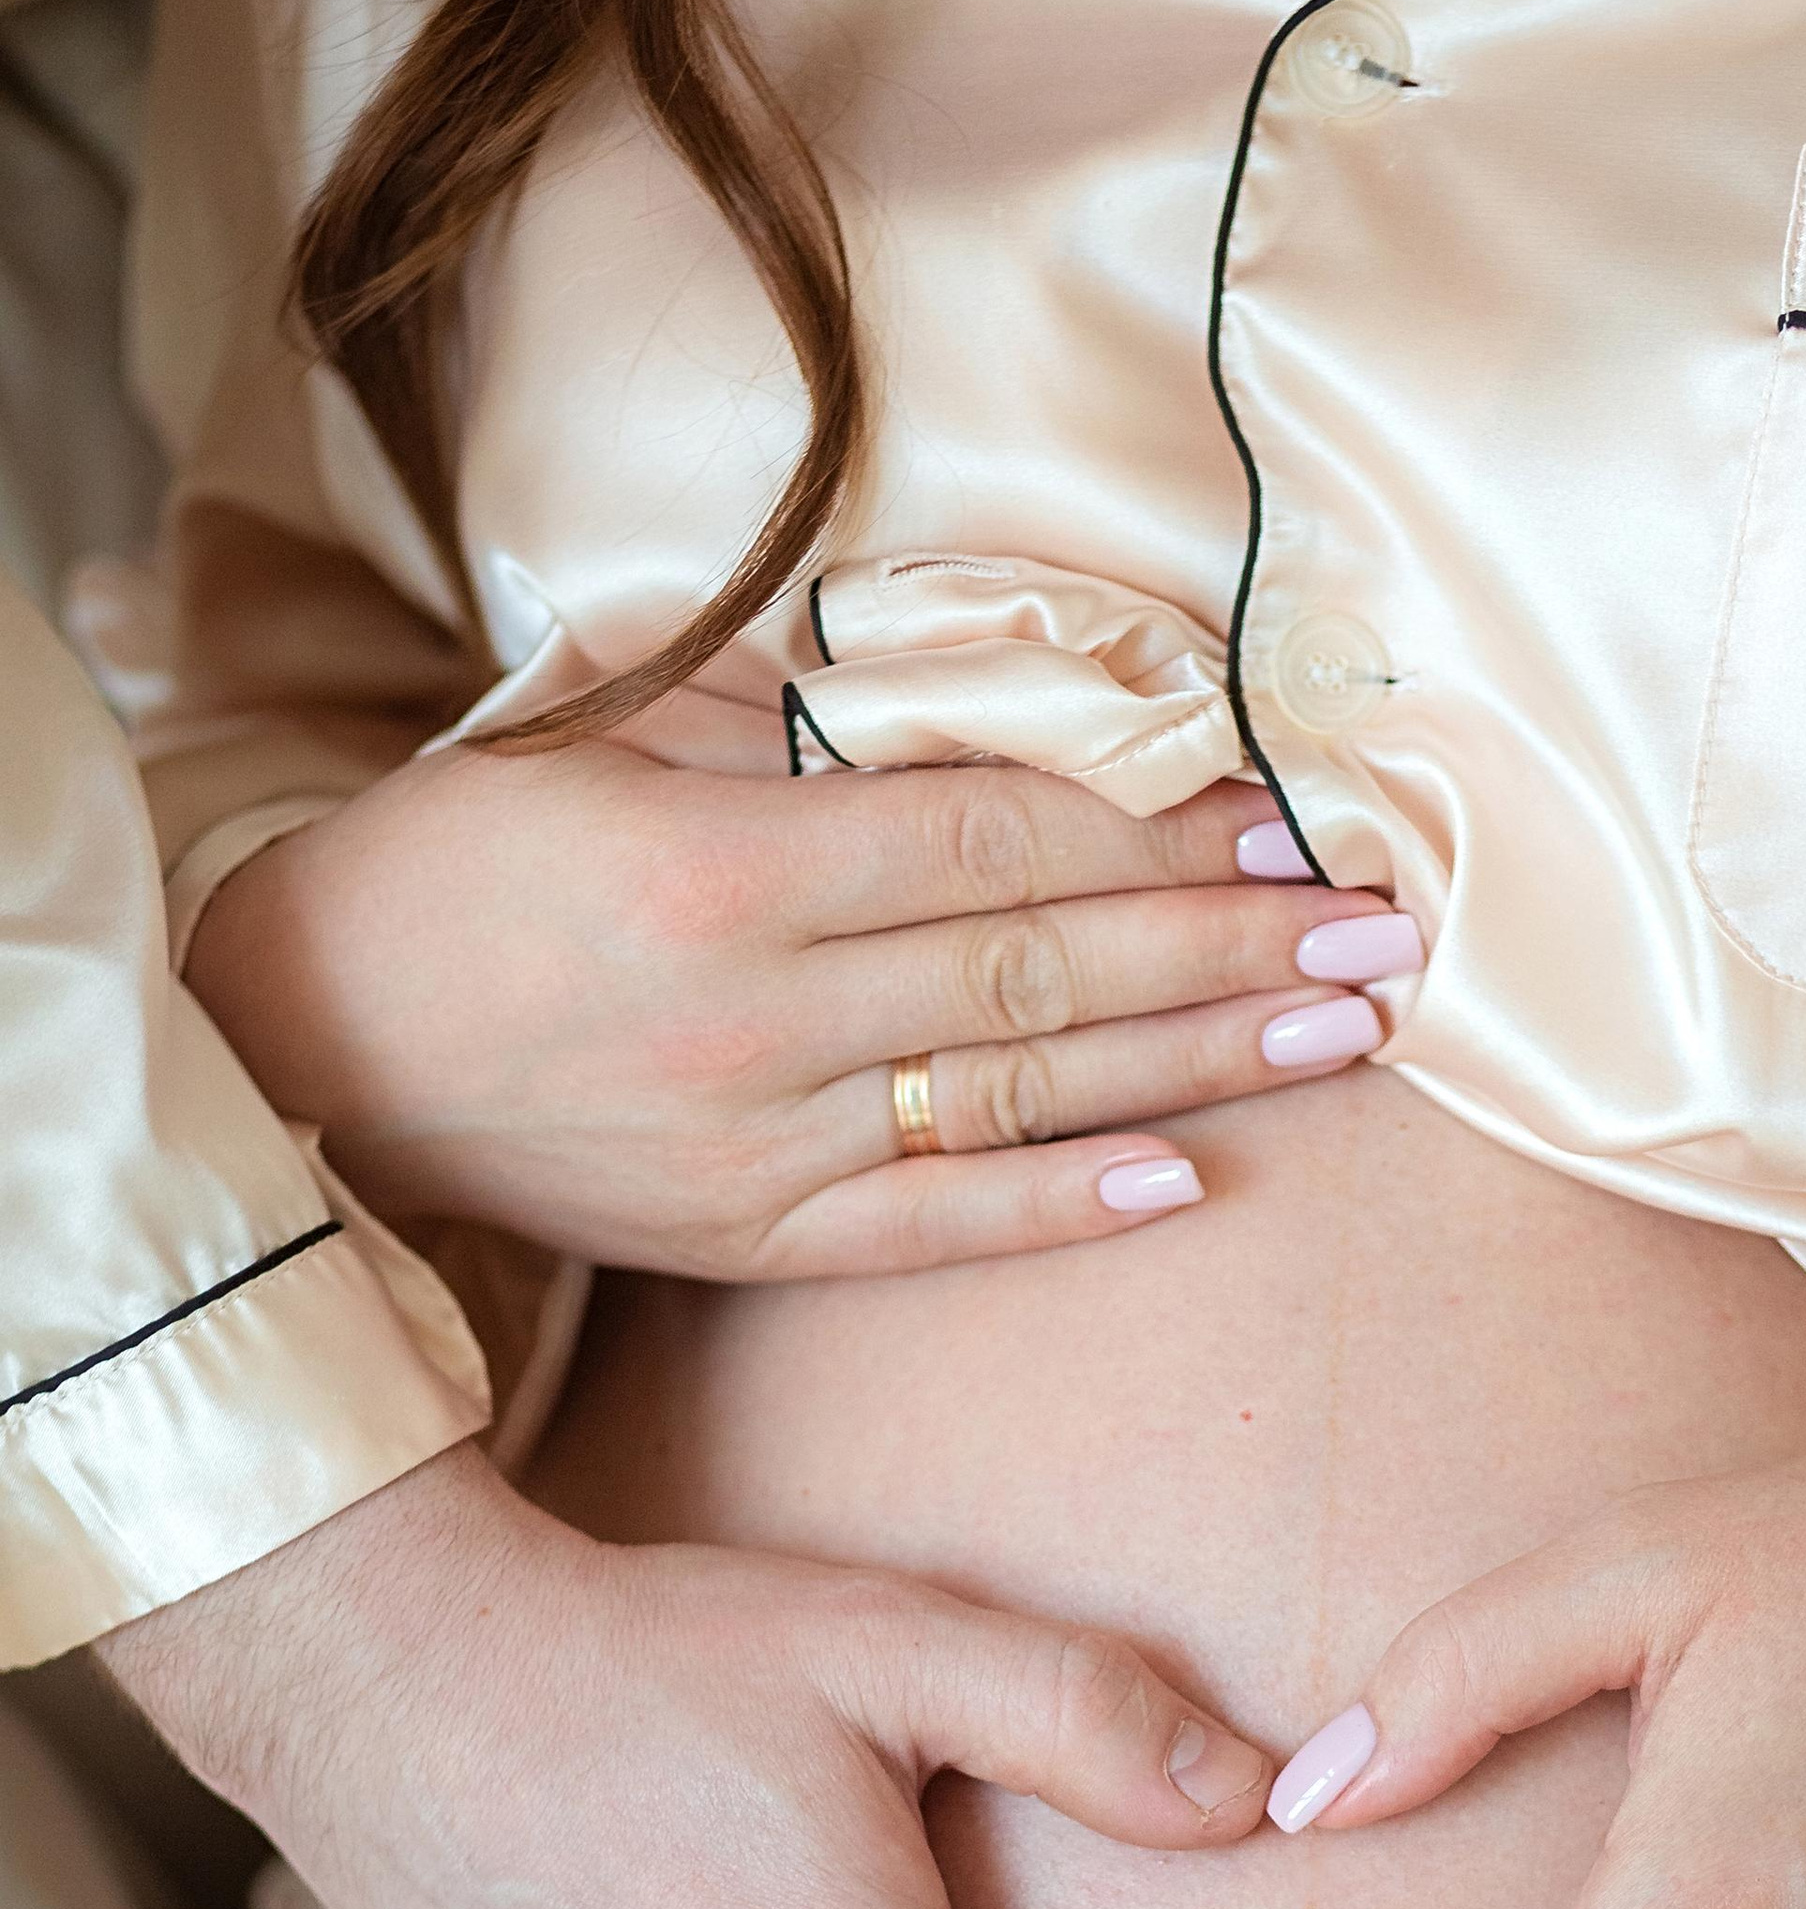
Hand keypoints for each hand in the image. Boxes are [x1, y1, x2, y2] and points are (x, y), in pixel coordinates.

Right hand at [184, 741, 1415, 1273]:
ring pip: (1021, 1097)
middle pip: (1044, 972)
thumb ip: (774, 707)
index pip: (991, 841)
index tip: (1289, 810)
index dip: (1155, 826)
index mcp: (724, 873)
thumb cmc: (462, 865)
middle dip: (1230, 944)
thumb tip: (961, 667)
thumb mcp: (590, 734)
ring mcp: (766, 1148)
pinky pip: (934, 1224)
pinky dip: (1061, 1207)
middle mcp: (761, 1022)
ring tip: (1348, 1031)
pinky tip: (1191, 1179)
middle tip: (1386, 925)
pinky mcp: (754, 1241)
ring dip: (1201, 1063)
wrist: (317, 1051)